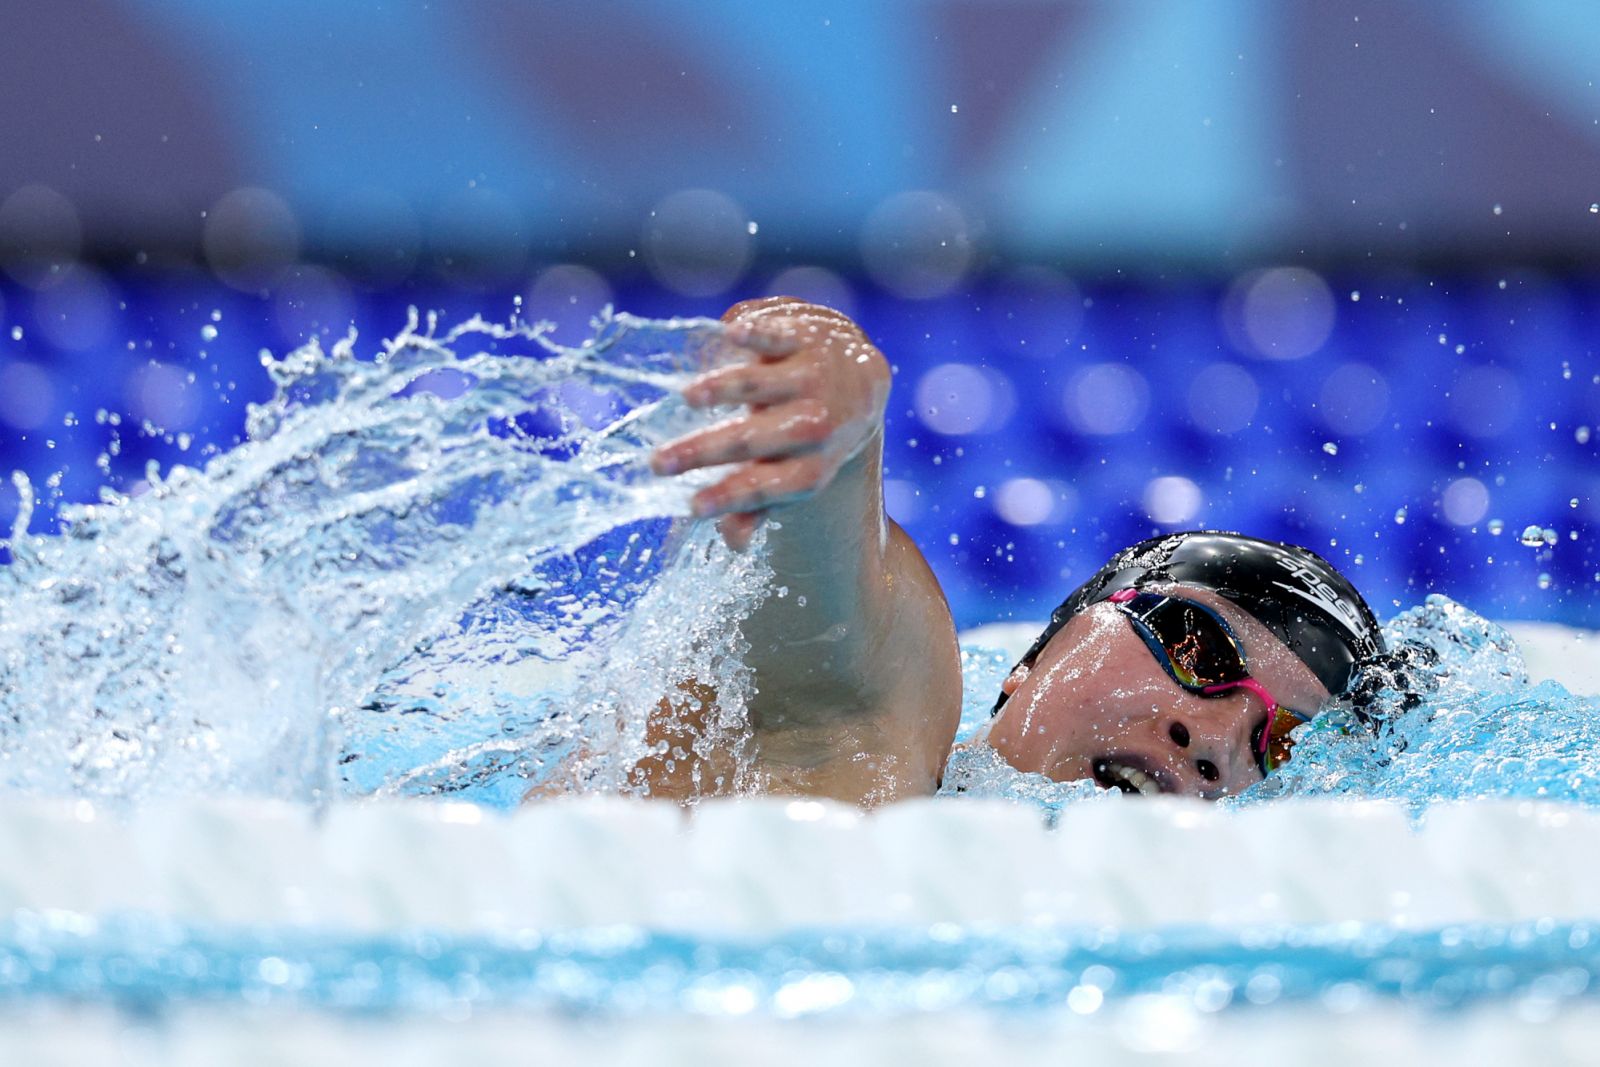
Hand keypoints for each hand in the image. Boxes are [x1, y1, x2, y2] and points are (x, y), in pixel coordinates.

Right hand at [650, 298, 891, 549]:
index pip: (768, 487)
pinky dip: (757, 335)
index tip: (692, 507)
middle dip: (705, 452)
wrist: (861, 383)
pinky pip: (778, 338)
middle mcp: (815, 427)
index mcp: (810, 469)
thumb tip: (732, 543)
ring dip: (724, 389)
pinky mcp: (807, 341)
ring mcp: (812, 381)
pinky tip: (729, 334)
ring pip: (761, 386)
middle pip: (753, 440)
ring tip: (688, 398)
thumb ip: (759, 503)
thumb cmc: (808, 439)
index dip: (731, 497)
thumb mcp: (792, 474)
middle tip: (658, 463)